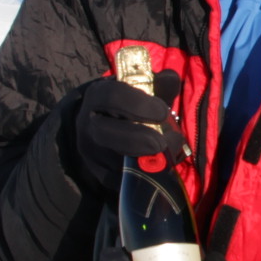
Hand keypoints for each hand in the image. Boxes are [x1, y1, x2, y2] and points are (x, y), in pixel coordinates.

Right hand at [67, 76, 182, 194]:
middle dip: (138, 138)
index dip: (138, 104)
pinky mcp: (101, 175)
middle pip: (106, 133)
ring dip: (145, 160)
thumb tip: (171, 79)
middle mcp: (89, 126)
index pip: (111, 96)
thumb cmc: (127, 104)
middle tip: (163, 142)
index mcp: (97, 97)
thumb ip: (157, 83)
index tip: (162, 111)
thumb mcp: (139, 89)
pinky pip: (121, 181)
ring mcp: (92, 153)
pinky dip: (144, 178)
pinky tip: (162, 169)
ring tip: (168, 154)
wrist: (99, 127)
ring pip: (114, 161)